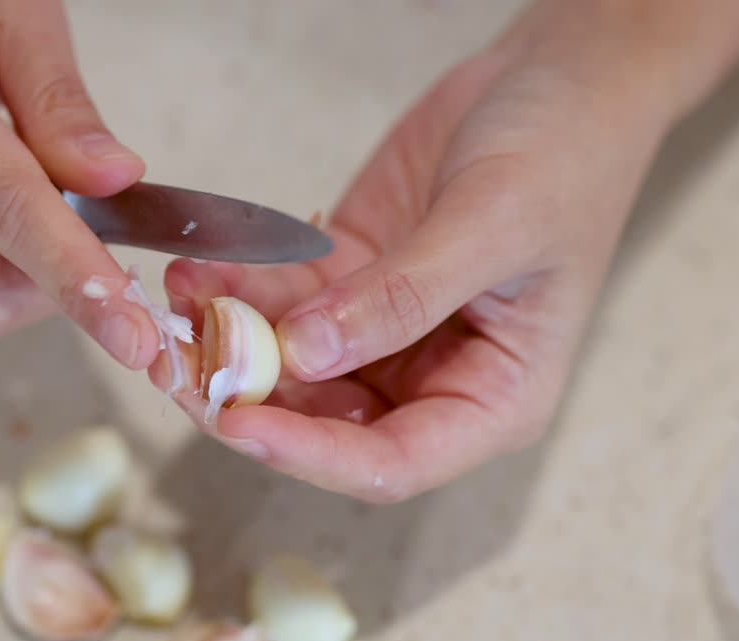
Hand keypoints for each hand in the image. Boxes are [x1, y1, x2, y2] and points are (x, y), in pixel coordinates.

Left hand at [155, 0, 738, 501]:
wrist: (557, 79)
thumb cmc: (564, 158)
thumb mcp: (493, 225)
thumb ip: (403, 296)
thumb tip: (307, 353)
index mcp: (489, 400)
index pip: (390, 463)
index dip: (310, 457)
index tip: (239, 423)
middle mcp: (429, 381)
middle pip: (321, 425)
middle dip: (246, 398)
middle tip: (176, 361)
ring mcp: (380, 336)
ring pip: (287, 367)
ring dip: (225, 341)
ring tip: (174, 301)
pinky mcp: (345, 286)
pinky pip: (278, 302)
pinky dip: (234, 289)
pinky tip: (195, 266)